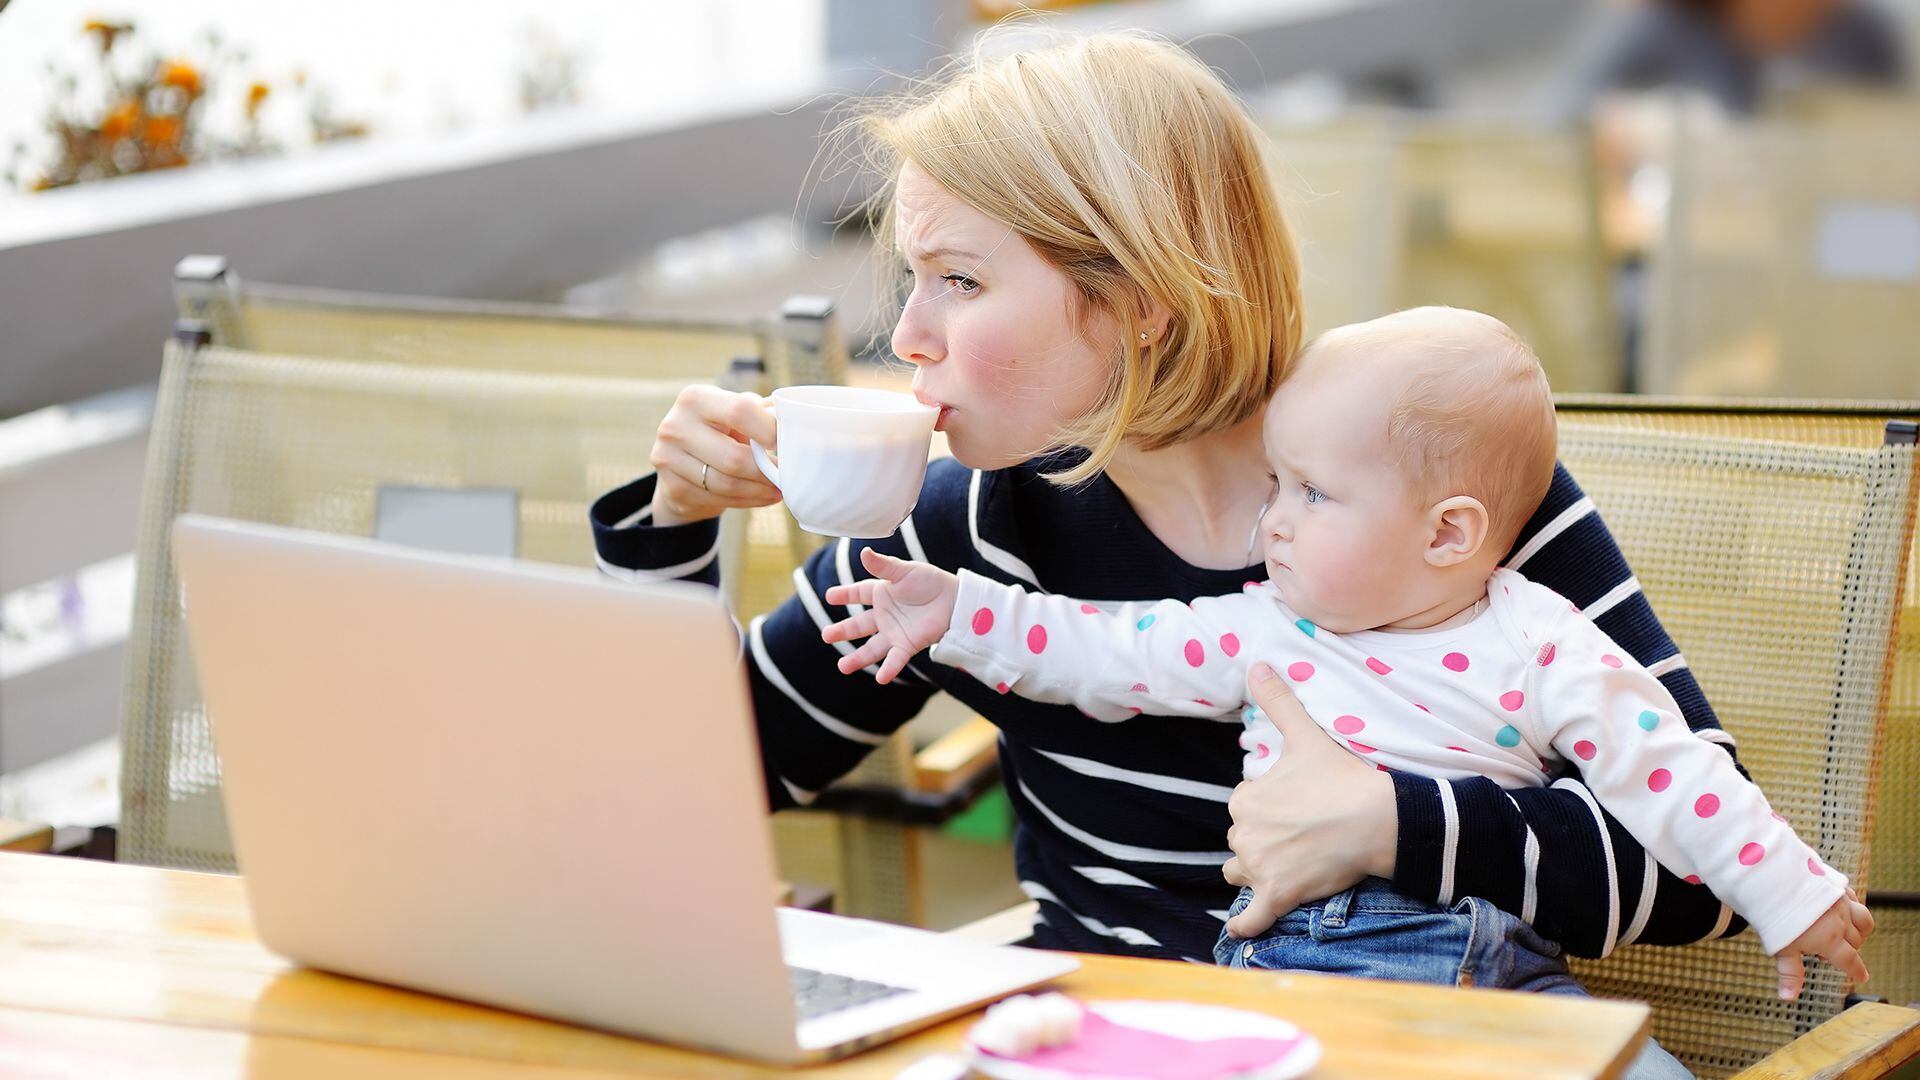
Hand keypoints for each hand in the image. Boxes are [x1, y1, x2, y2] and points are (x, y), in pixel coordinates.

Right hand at [649, 385, 781, 526]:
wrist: (681, 462)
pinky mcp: (671, 487)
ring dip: (760, 490)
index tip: (785, 442)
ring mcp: (668, 458)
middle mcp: (675, 425)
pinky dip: (746, 501)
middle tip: (787, 475)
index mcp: (695, 398)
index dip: (769, 430)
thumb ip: (761, 412)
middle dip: (767, 470)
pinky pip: (718, 500)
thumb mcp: (735, 413)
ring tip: (779, 488)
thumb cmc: (720, 431)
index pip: (740, 411)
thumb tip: (794, 417)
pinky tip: (761, 496)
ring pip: (727, 483)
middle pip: (734, 457)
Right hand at [821, 548, 959, 683]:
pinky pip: (896, 659)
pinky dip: (889, 669)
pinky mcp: (908, 645)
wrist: (955, 600)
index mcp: (882, 593)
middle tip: (826, 636)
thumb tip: (863, 552)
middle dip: (842, 631)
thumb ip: (883, 566)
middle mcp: (885, 615)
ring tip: (842, 667)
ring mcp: (895, 632)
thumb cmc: (931, 582)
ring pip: (872, 648)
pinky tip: (880, 678)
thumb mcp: (905, 571)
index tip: (829, 596)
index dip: (844, 595)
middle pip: (859, 625)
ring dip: (858, 658)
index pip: (858, 594)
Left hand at [1221, 662, 1397, 938]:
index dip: (1269, 810)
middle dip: (1262, 841)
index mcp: (1244, 799)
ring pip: (1241, 873)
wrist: (1378, 819)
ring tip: (1288, 866)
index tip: (1298, 807)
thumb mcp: (1305, 734)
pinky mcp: (1277, 896)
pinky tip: (1242, 930)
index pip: (1244, 809)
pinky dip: (1247, 925)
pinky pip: (1251, 919)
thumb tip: (1257, 664)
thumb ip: (1278, 701)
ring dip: (1255, 873)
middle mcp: (1243, 835)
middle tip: (1301, 835)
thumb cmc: (1342, 777)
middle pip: (1242, 842)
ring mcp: (1260, 869)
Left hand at [1775, 889, 1873, 1000]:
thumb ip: (1790, 973)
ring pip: (1862, 921)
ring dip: (1857, 930)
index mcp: (1830, 940)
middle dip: (1847, 950)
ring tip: (1842, 933)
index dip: (1857, 971)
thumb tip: (1788, 997)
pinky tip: (1843, 908)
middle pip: (1855, 942)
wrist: (1775, 879)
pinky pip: (1855, 900)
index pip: (1850, 961)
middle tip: (1824, 951)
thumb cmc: (1777, 915)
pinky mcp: (1837, 884)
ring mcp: (1841, 902)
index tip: (1862, 977)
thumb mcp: (1782, 948)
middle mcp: (1841, 921)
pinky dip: (1854, 907)